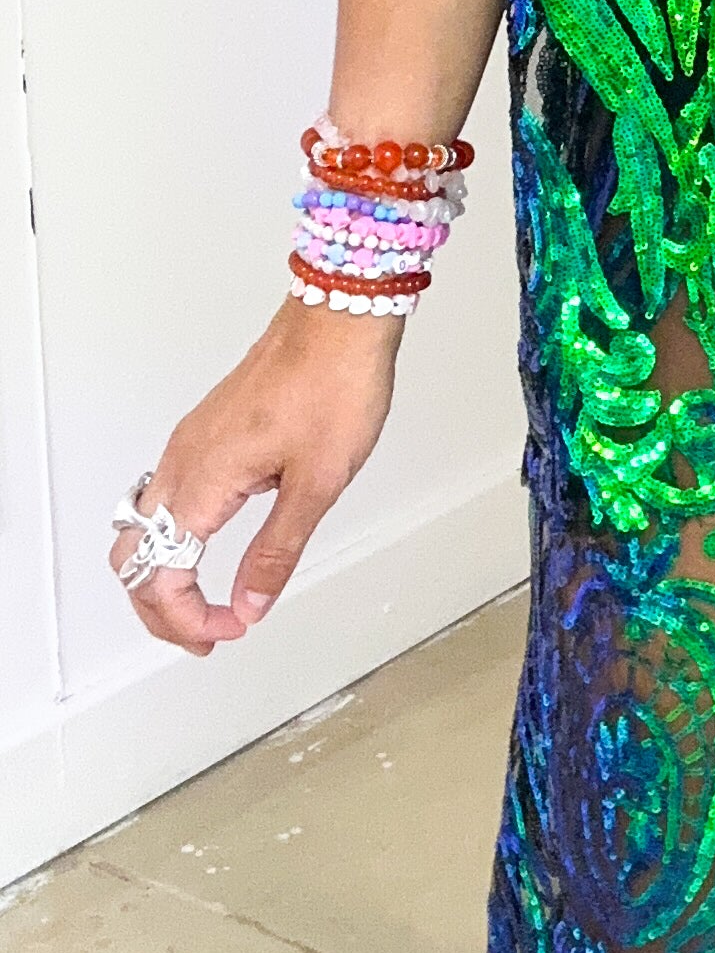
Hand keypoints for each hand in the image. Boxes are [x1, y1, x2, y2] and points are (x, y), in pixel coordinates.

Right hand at [107, 302, 403, 654]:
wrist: (340, 318)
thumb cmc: (335, 385)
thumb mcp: (317, 483)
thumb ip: (277, 550)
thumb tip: (250, 604)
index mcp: (203, 480)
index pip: (163, 574)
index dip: (187, 617)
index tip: (228, 632)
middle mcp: (184, 460)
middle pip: (135, 555)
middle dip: (160, 607)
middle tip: (204, 635)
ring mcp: (192, 441)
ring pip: (144, 525)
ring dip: (164, 572)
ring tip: (204, 604)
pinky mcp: (209, 429)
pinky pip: (167, 495)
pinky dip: (175, 537)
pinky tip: (209, 548)